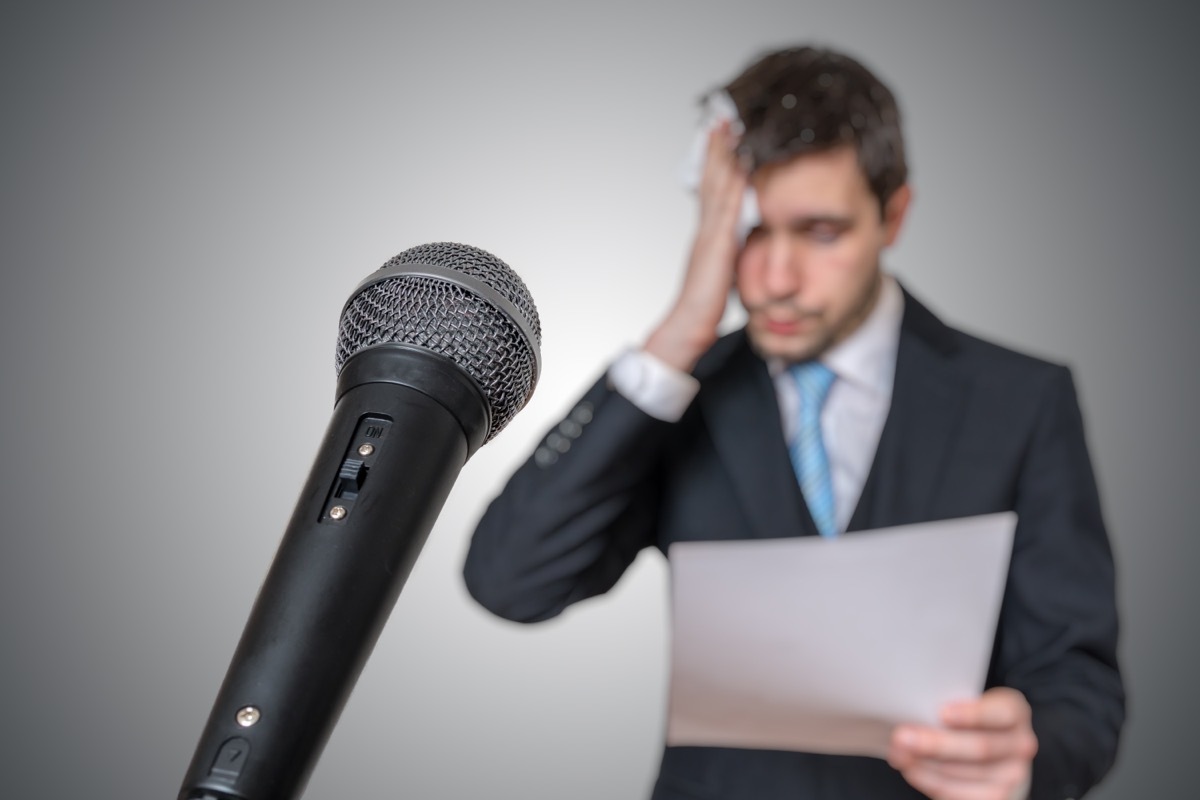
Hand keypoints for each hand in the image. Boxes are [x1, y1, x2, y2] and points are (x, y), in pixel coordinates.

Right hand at [644, 120, 747, 372]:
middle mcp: (706, 228)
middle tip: (724, 115)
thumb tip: (741, 239)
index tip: (723, 133)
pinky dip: (733, 184)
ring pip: (717, 185)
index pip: (712, 187)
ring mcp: (709, 234)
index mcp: (708, 233)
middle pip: (711, 177)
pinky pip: (727, 209)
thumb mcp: (721, 271)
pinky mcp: (717, 246)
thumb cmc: (703, 306)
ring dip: (724, 154)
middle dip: (718, 146)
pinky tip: (743, 165)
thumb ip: (729, 251)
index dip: (716, 159)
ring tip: (730, 126)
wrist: (687, 326)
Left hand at [887, 687, 1037, 799]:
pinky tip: (911, 769)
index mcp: (1015, 712)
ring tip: (898, 753)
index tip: (942, 713)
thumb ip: (950, 706)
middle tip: (902, 736)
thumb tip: (911, 711)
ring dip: (924, 764)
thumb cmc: (971, 721)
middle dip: (936, 743)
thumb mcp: (970, 703)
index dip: (972, 714)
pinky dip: (929, 781)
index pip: (1000, 712)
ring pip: (964, 773)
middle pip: (979, 747)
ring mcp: (1013, 776)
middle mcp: (1020, 744)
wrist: (996, 755)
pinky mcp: (998, 798)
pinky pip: (958, 793)